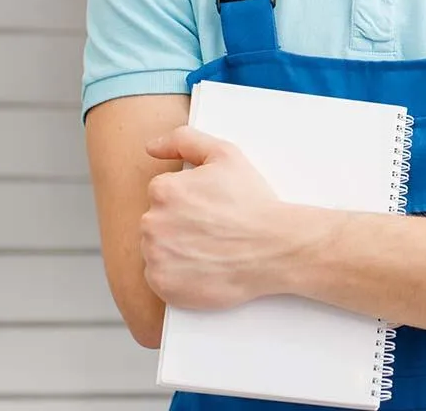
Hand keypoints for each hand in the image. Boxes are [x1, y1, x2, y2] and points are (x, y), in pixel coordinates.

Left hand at [142, 126, 292, 309]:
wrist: (273, 248)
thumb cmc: (252, 202)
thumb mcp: (224, 154)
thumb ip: (184, 140)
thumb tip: (151, 146)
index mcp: (164, 189)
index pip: (163, 192)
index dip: (189, 198)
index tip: (210, 206)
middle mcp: (152, 222)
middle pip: (157, 220)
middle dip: (179, 223)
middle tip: (212, 227)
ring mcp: (156, 256)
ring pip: (157, 248)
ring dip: (176, 248)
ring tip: (210, 247)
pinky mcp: (162, 284)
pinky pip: (159, 276)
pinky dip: (177, 274)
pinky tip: (203, 265)